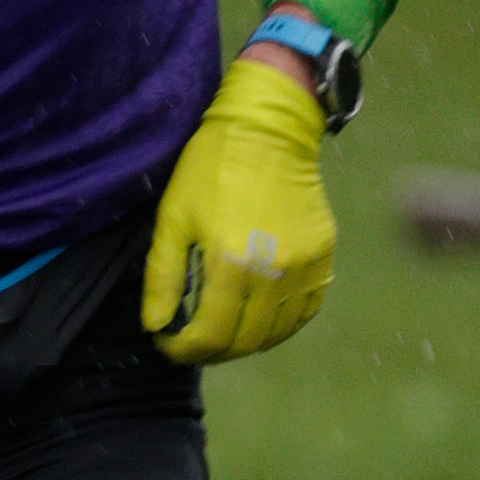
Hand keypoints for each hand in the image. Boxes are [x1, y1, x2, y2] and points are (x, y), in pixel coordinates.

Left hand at [142, 55, 337, 363]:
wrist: (269, 129)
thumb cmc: (211, 169)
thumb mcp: (173, 219)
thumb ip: (162, 278)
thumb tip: (156, 328)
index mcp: (230, 262)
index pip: (209, 336)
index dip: (183, 350)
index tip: (168, 343)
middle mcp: (273, 271)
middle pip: (244, 341)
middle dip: (212, 350)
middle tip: (192, 342)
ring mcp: (305, 265)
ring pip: (277, 332)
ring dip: (246, 342)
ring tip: (222, 331)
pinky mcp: (323, 256)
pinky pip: (306, 310)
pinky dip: (281, 324)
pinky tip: (259, 317)